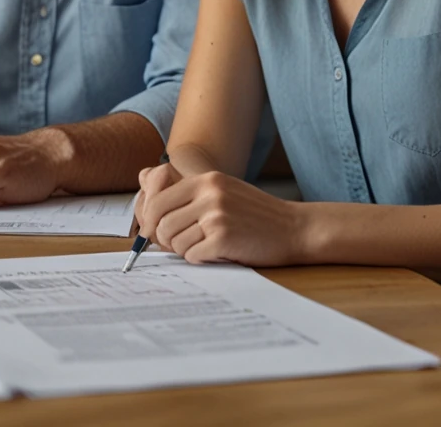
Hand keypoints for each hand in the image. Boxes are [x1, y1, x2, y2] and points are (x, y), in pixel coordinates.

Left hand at [137, 169, 304, 266]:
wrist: (295, 229)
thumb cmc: (256, 215)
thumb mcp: (222, 191)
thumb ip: (188, 194)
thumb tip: (144, 194)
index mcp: (205, 180)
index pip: (157, 202)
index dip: (151, 223)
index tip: (154, 235)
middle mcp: (209, 193)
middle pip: (162, 224)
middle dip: (167, 241)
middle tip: (185, 246)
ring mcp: (217, 215)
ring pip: (175, 242)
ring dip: (186, 251)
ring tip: (207, 248)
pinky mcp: (224, 238)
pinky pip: (192, 256)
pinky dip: (201, 260)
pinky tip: (219, 254)